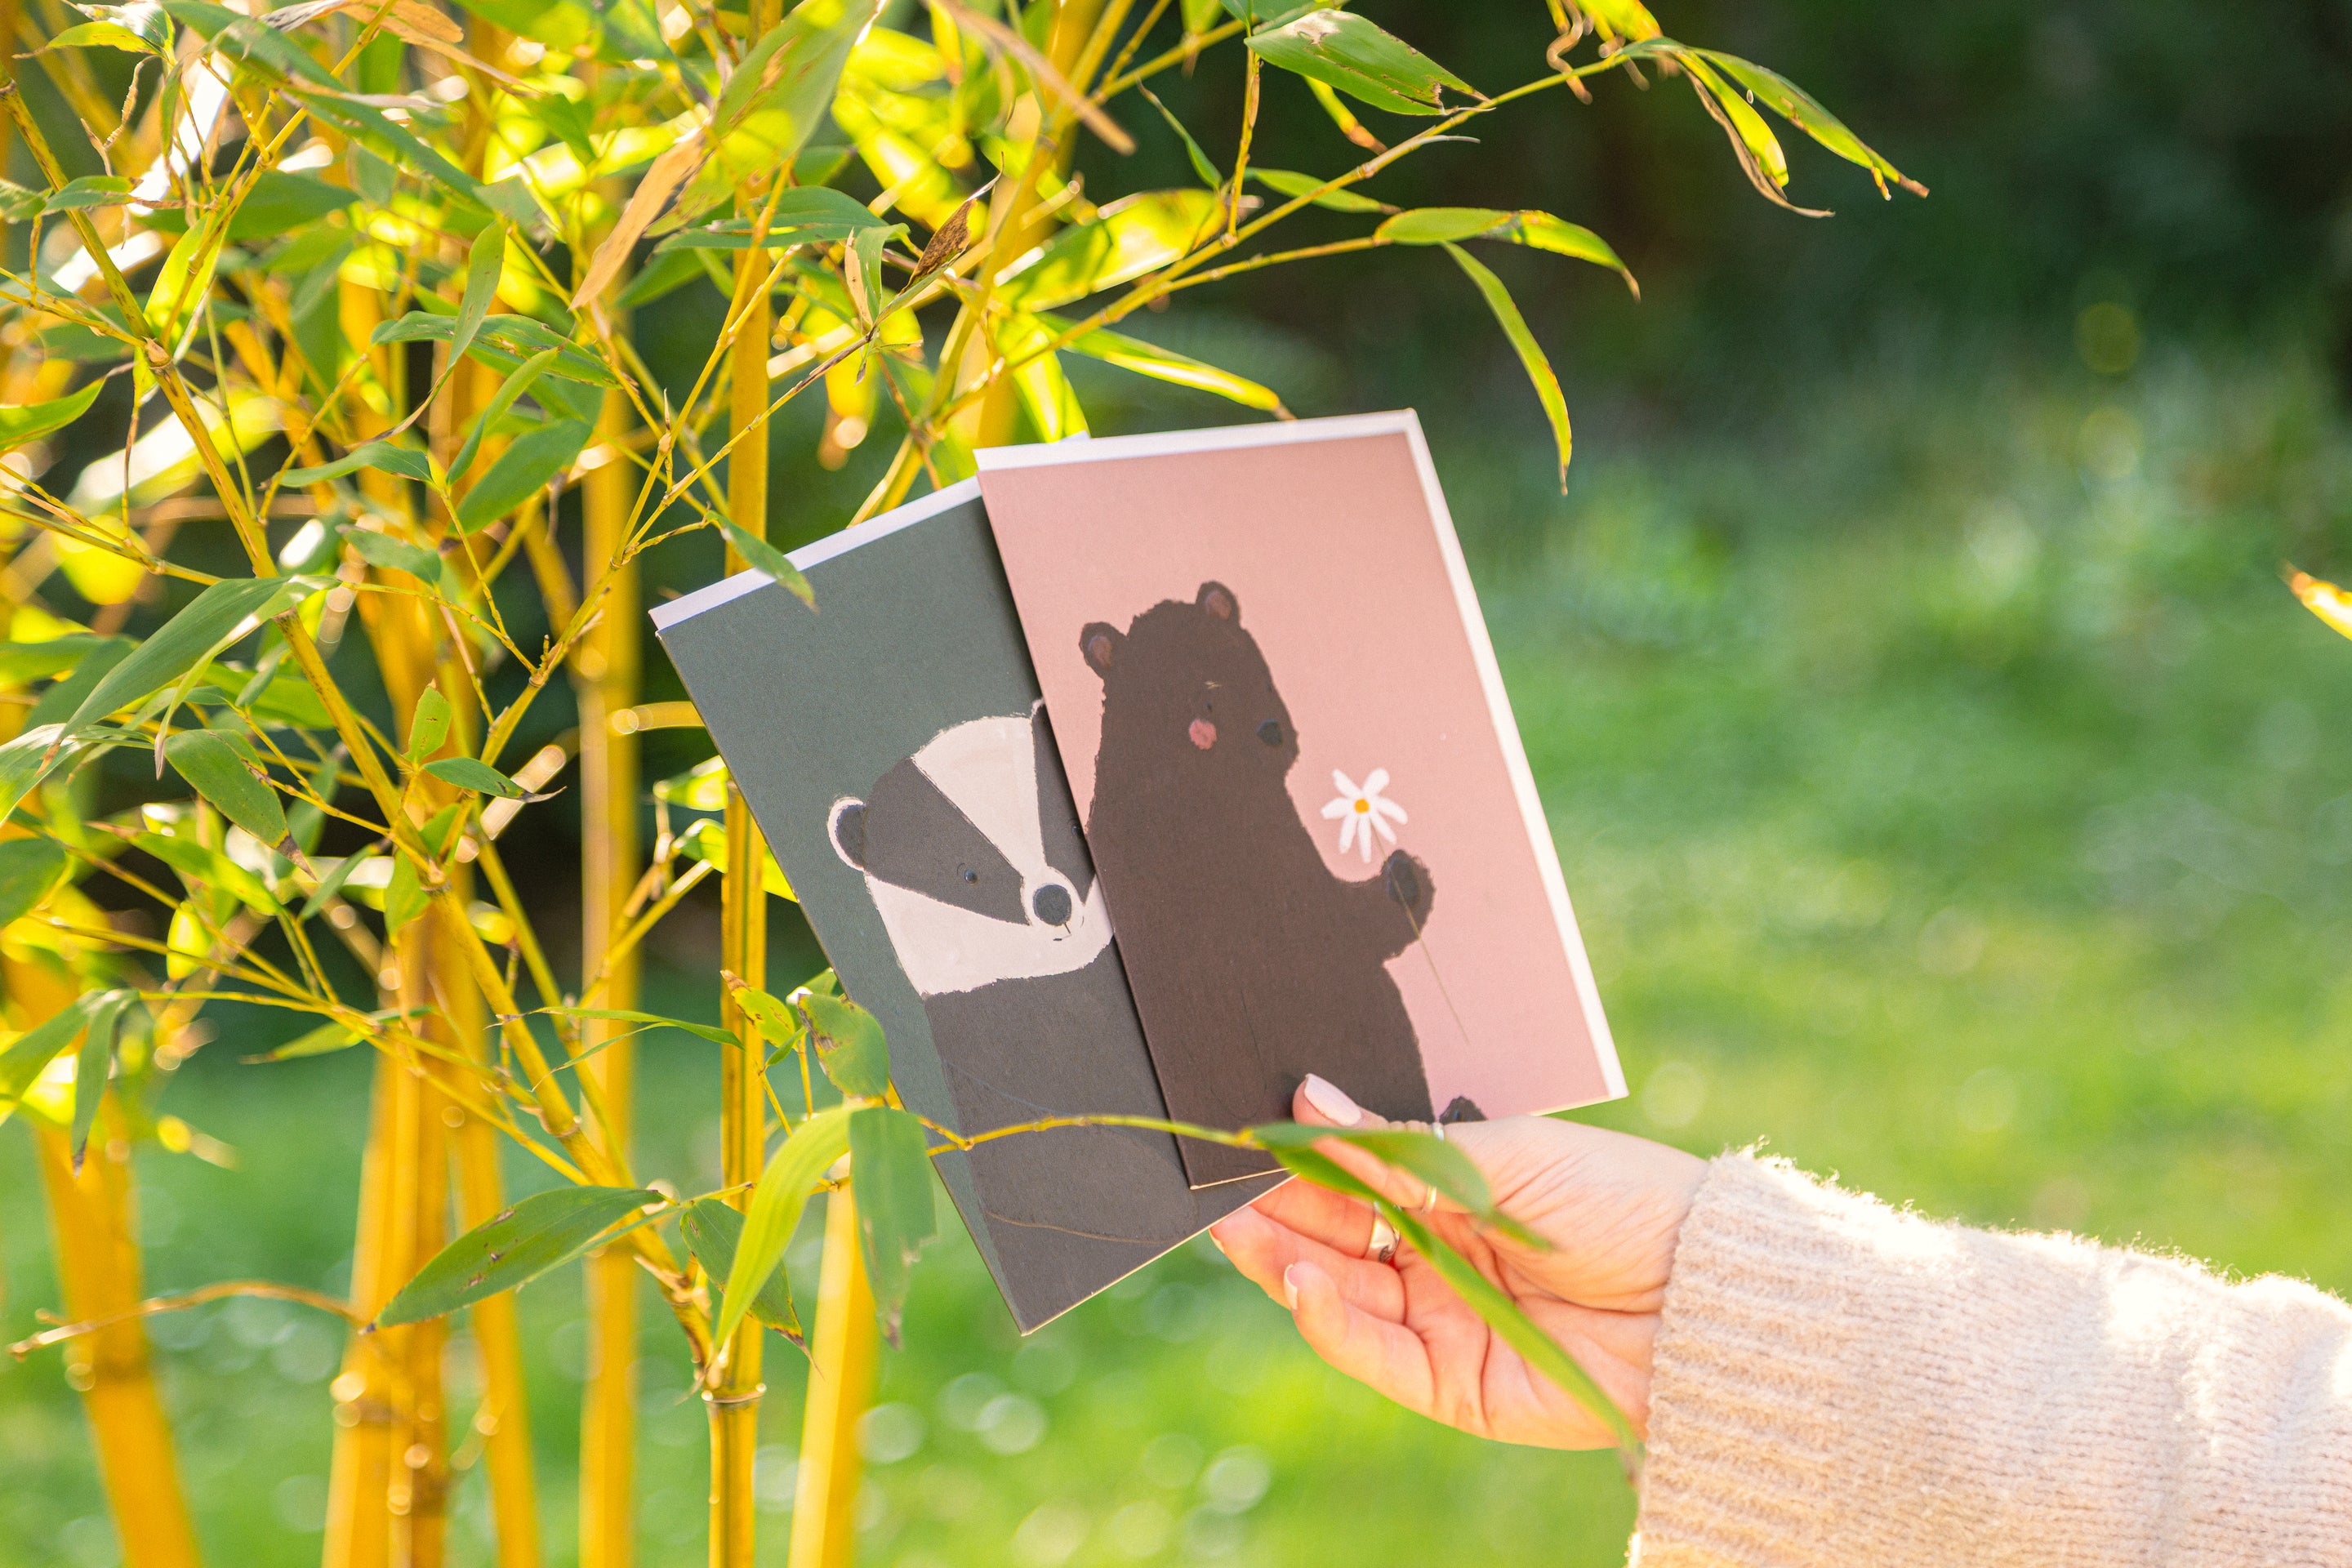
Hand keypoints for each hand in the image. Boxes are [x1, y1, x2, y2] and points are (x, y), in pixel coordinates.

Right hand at [1209, 1075, 1705, 1449]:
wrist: (1707, 1295)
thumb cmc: (1620, 1201)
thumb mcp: (1505, 1156)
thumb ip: (1400, 1147)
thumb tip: (1308, 1099)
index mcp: (1450, 1191)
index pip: (1351, 1177)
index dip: (1295, 1161)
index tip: (1238, 1135)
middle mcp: (1436, 1255)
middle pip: (1332, 1235)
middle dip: (1270, 1210)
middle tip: (1210, 1185)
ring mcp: (1440, 1320)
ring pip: (1337, 1292)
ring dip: (1282, 1261)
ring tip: (1237, 1230)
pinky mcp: (1453, 1384)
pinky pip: (1374, 1355)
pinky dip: (1328, 1321)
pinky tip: (1300, 1282)